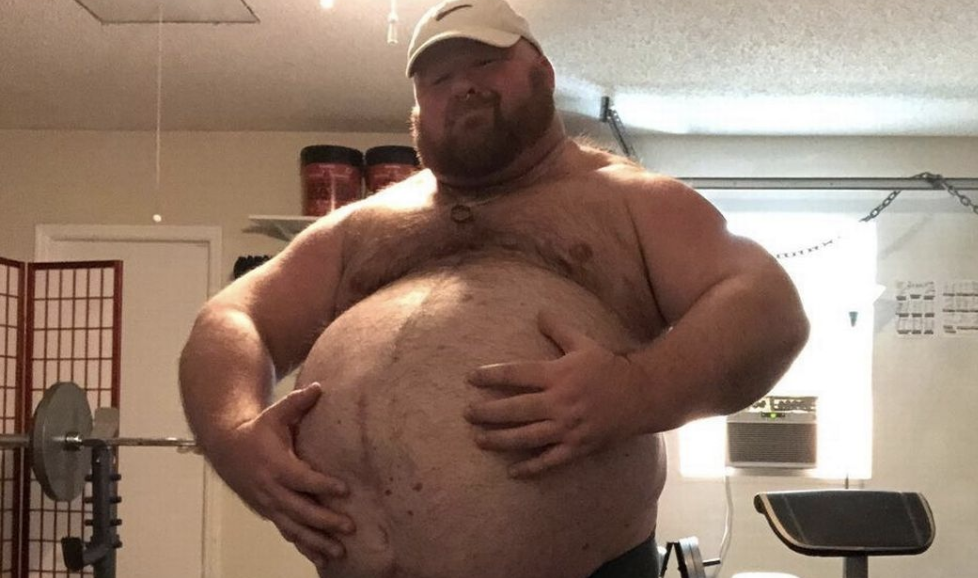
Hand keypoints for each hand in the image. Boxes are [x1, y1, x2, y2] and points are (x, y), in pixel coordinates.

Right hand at [204, 383, 354, 567]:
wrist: (227, 448)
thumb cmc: (258, 430)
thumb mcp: (275, 413)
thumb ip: (298, 403)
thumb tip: (319, 387)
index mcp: (275, 464)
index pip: (301, 478)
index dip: (322, 485)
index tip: (344, 490)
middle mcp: (271, 489)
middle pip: (300, 509)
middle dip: (324, 520)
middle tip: (348, 525)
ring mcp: (269, 504)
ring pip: (294, 527)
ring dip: (316, 541)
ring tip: (339, 552)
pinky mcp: (270, 512)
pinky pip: (288, 533)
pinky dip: (304, 546)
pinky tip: (321, 558)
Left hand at [464, 311, 642, 477]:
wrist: (642, 394)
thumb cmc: (609, 366)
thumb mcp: (583, 343)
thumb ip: (558, 329)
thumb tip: (539, 312)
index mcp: (558, 375)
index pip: (516, 374)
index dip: (491, 376)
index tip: (471, 377)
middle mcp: (560, 402)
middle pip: (516, 409)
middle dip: (488, 411)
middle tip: (466, 413)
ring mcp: (568, 427)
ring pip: (527, 437)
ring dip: (500, 440)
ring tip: (478, 440)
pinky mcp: (578, 446)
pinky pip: (550, 460)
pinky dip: (531, 467)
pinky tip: (512, 472)